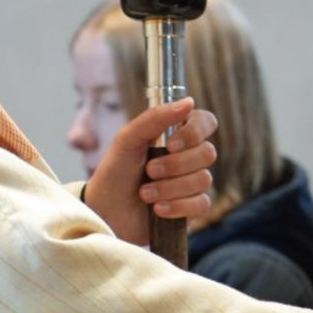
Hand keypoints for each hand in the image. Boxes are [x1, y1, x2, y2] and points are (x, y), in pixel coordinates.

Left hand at [82, 99, 217, 244]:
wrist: (105, 211)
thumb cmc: (115, 171)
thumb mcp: (127, 139)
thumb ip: (155, 117)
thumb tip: (189, 102)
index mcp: (176, 133)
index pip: (206, 122)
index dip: (195, 132)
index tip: (171, 144)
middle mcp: (188, 155)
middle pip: (207, 153)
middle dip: (176, 165)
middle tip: (149, 170)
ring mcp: (192, 182)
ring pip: (203, 179)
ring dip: (170, 188)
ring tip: (145, 193)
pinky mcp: (191, 207)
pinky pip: (202, 204)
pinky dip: (178, 206)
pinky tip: (158, 208)